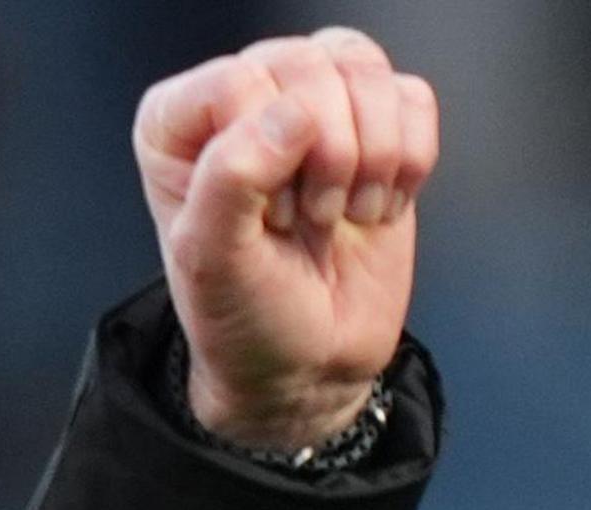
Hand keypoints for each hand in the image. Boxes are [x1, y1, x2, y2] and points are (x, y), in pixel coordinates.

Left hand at [134, 28, 436, 450]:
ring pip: (365, 68)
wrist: (310, 362)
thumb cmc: (244, 316)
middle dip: (327, 156)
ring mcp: (312, 105)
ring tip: (339, 214)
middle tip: (307, 220)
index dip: (269, 154)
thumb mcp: (212, 261)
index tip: (267, 219)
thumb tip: (294, 114)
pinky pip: (413, 97)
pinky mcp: (376, 125)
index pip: (239, 81)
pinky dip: (409, 160)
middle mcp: (242, 98)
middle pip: (310, 65)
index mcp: (177, 122)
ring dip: (371, 157)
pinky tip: (375, 205)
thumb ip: (231, 180)